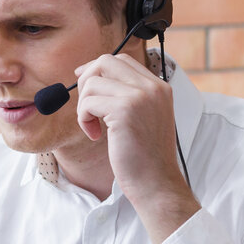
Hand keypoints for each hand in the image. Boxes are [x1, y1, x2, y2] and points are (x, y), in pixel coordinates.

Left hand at [74, 53, 199, 243]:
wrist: (156, 183)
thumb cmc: (145, 156)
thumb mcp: (142, 117)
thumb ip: (127, 96)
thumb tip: (90, 74)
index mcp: (159, 87)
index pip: (122, 60)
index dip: (98, 69)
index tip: (85, 84)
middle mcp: (152, 87)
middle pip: (105, 61)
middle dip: (86, 81)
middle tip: (87, 108)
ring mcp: (140, 96)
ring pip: (92, 82)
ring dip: (84, 106)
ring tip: (93, 128)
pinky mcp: (124, 110)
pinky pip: (88, 102)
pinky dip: (83, 119)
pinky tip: (95, 136)